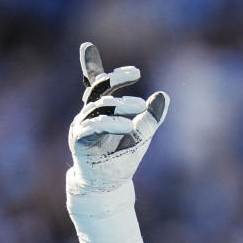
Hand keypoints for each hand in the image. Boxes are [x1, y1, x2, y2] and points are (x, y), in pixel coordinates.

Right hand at [67, 42, 168, 194]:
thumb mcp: (142, 134)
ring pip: (98, 106)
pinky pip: (92, 126)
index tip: (111, 57)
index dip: (96, 65)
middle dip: (115, 77)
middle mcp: (89, 114)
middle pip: (98, 88)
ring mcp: (82, 126)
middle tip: (136, 73)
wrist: (108, 184)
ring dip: (120, 105)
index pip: (99, 83)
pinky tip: (127, 127)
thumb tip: (163, 95)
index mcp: (101, 109)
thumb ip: (151, 117)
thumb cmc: (122, 157)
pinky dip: (110, 124)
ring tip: (140, 107)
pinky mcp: (79, 140)